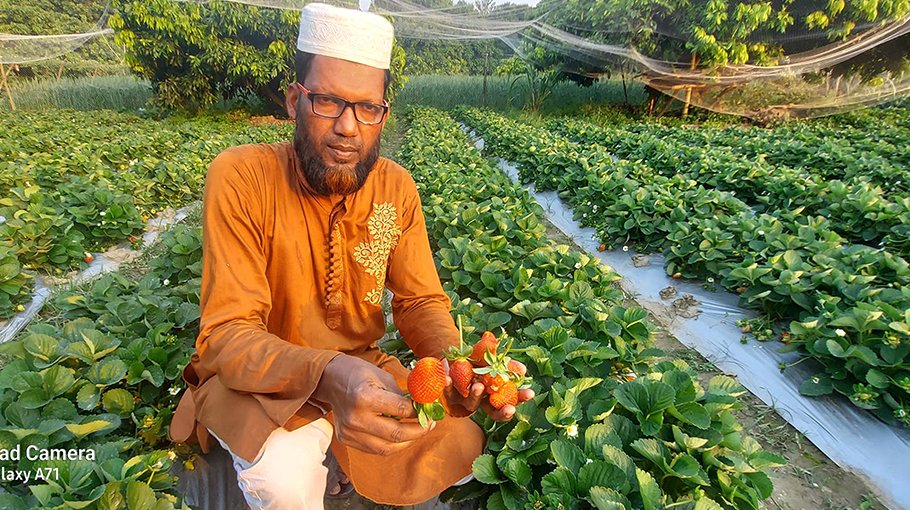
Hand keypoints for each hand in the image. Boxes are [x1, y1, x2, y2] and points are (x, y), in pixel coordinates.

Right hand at [312, 355, 432, 455]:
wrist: (331, 380)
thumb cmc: (359, 374)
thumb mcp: (383, 377)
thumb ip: (402, 396)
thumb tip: (423, 408)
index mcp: (364, 397)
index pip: (401, 410)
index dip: (420, 412)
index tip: (430, 410)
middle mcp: (355, 418)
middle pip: (396, 434)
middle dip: (419, 431)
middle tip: (430, 424)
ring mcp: (349, 432)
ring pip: (387, 448)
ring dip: (407, 441)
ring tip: (418, 431)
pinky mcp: (347, 439)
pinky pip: (375, 449)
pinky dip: (392, 445)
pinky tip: (401, 436)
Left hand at [442, 360, 534, 420]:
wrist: (453, 358)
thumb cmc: (476, 360)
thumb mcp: (492, 359)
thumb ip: (505, 364)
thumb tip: (523, 370)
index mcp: (493, 395)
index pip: (509, 401)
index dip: (520, 399)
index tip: (530, 393)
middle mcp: (481, 401)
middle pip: (493, 412)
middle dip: (503, 412)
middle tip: (511, 408)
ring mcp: (465, 400)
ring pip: (472, 404)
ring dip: (476, 396)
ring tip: (479, 386)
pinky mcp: (448, 396)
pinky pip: (448, 392)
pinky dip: (447, 386)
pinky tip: (448, 378)